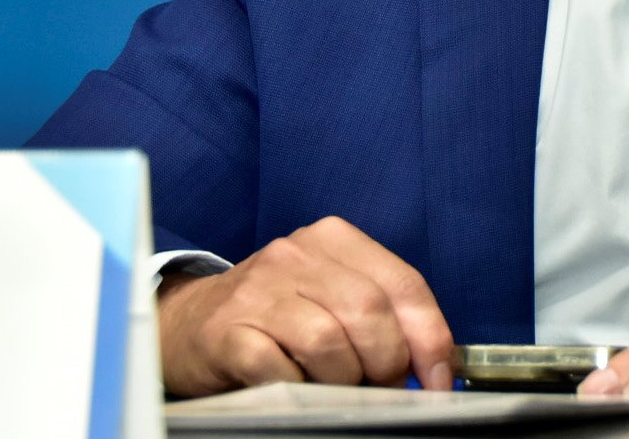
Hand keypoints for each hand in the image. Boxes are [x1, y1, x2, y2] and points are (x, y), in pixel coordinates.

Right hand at [157, 216, 453, 397]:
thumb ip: (382, 315)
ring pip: (328, 341)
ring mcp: (258, 291)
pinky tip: (295, 387)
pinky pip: (279, 369)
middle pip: (369, 312)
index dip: (430, 337)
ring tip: (336, 389)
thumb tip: (435, 366)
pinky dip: (298, 388)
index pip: (403, 284)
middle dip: (388, 363)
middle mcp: (296, 254)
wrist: (189, 323)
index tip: (439, 380)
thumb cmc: (278, 314)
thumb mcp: (332, 295)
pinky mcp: (227, 331)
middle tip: (384, 390)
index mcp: (334, 239)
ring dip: (344, 380)